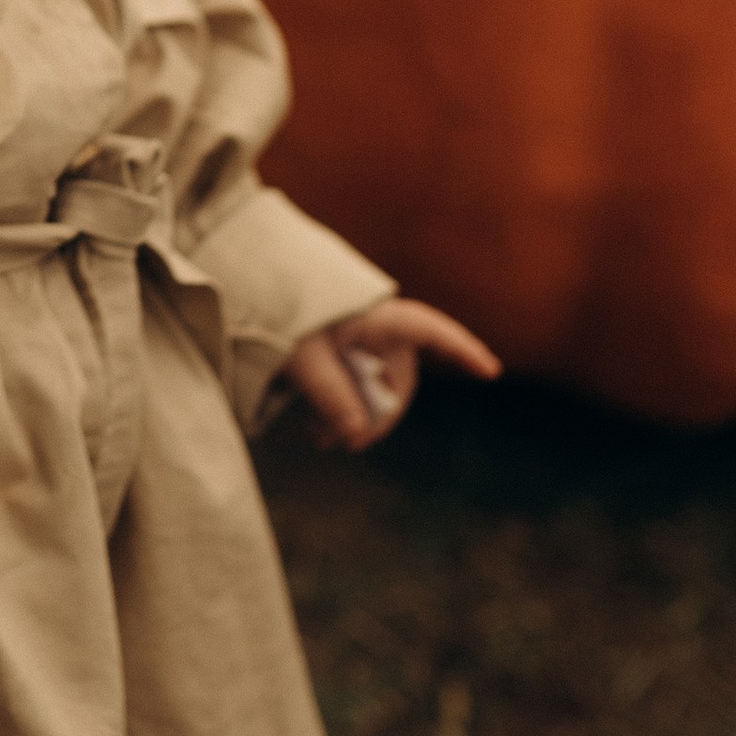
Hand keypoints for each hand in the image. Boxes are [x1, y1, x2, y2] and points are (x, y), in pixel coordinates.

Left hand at [285, 297, 501, 452]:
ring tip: (321, 438)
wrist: (245, 292)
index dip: (462, 351)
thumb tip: (356, 433)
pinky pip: (355, 387)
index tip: (490, 371)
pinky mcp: (342, 355)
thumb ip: (330, 394)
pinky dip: (342, 408)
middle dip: (376, 416)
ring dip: (354, 417)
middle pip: (398, 380)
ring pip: (375, 390)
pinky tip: (319, 429)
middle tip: (346, 444)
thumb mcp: (300, 355)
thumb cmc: (273, 314)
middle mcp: (378, 328)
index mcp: (377, 316)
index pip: (431, 332)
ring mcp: (362, 342)